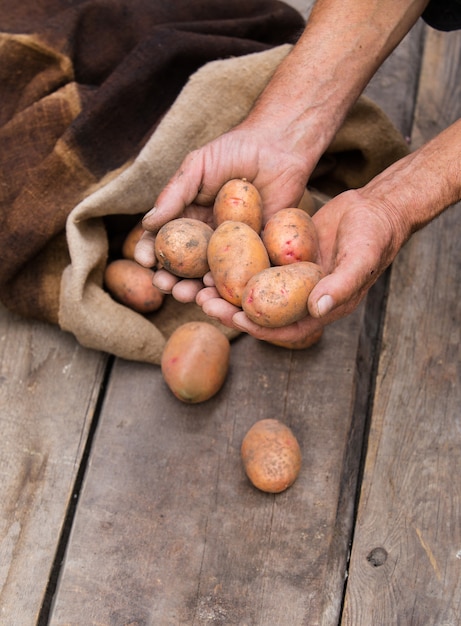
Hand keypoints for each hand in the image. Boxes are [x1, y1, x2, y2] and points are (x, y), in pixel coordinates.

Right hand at [134, 123, 313, 298]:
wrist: (280, 146)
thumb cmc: (235, 150)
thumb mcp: (198, 167)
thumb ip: (174, 195)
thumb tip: (147, 224)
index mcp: (189, 218)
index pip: (164, 241)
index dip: (151, 253)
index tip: (144, 261)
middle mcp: (208, 237)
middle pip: (184, 267)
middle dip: (170, 279)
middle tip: (164, 286)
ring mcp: (232, 248)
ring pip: (210, 276)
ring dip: (194, 290)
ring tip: (186, 294)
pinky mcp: (258, 252)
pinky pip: (242, 274)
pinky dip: (228, 286)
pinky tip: (216, 289)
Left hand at [198, 186, 408, 343]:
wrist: (375, 207)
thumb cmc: (375, 235)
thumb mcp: (361, 257)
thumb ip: (342, 284)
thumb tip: (316, 308)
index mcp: (323, 307)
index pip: (288, 328)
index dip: (260, 328)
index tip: (235, 319)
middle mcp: (304, 297)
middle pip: (263, 313)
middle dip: (232, 311)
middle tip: (203, 301)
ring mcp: (293, 278)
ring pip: (255, 291)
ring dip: (228, 291)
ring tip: (200, 284)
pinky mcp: (284, 257)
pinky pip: (257, 266)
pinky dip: (237, 266)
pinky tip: (213, 259)